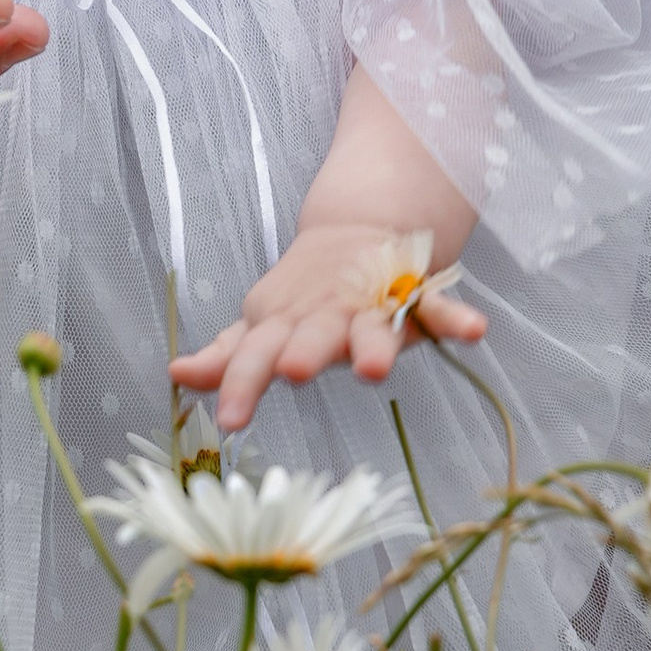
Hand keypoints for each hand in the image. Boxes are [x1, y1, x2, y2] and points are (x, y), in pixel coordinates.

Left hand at [170, 215, 485, 433]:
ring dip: (374, 344)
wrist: (358, 229)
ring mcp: (371, 304)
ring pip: (372, 325)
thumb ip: (228, 355)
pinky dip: (456, 318)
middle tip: (294, 371)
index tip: (229, 420)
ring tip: (375, 369)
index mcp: (284, 322)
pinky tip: (475, 332)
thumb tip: (176, 376)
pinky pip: (438, 308)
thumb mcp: (262, 321)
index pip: (253, 354)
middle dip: (304, 352)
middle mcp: (325, 314)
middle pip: (311, 335)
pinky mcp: (415, 297)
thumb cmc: (303, 295)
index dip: (239, 383)